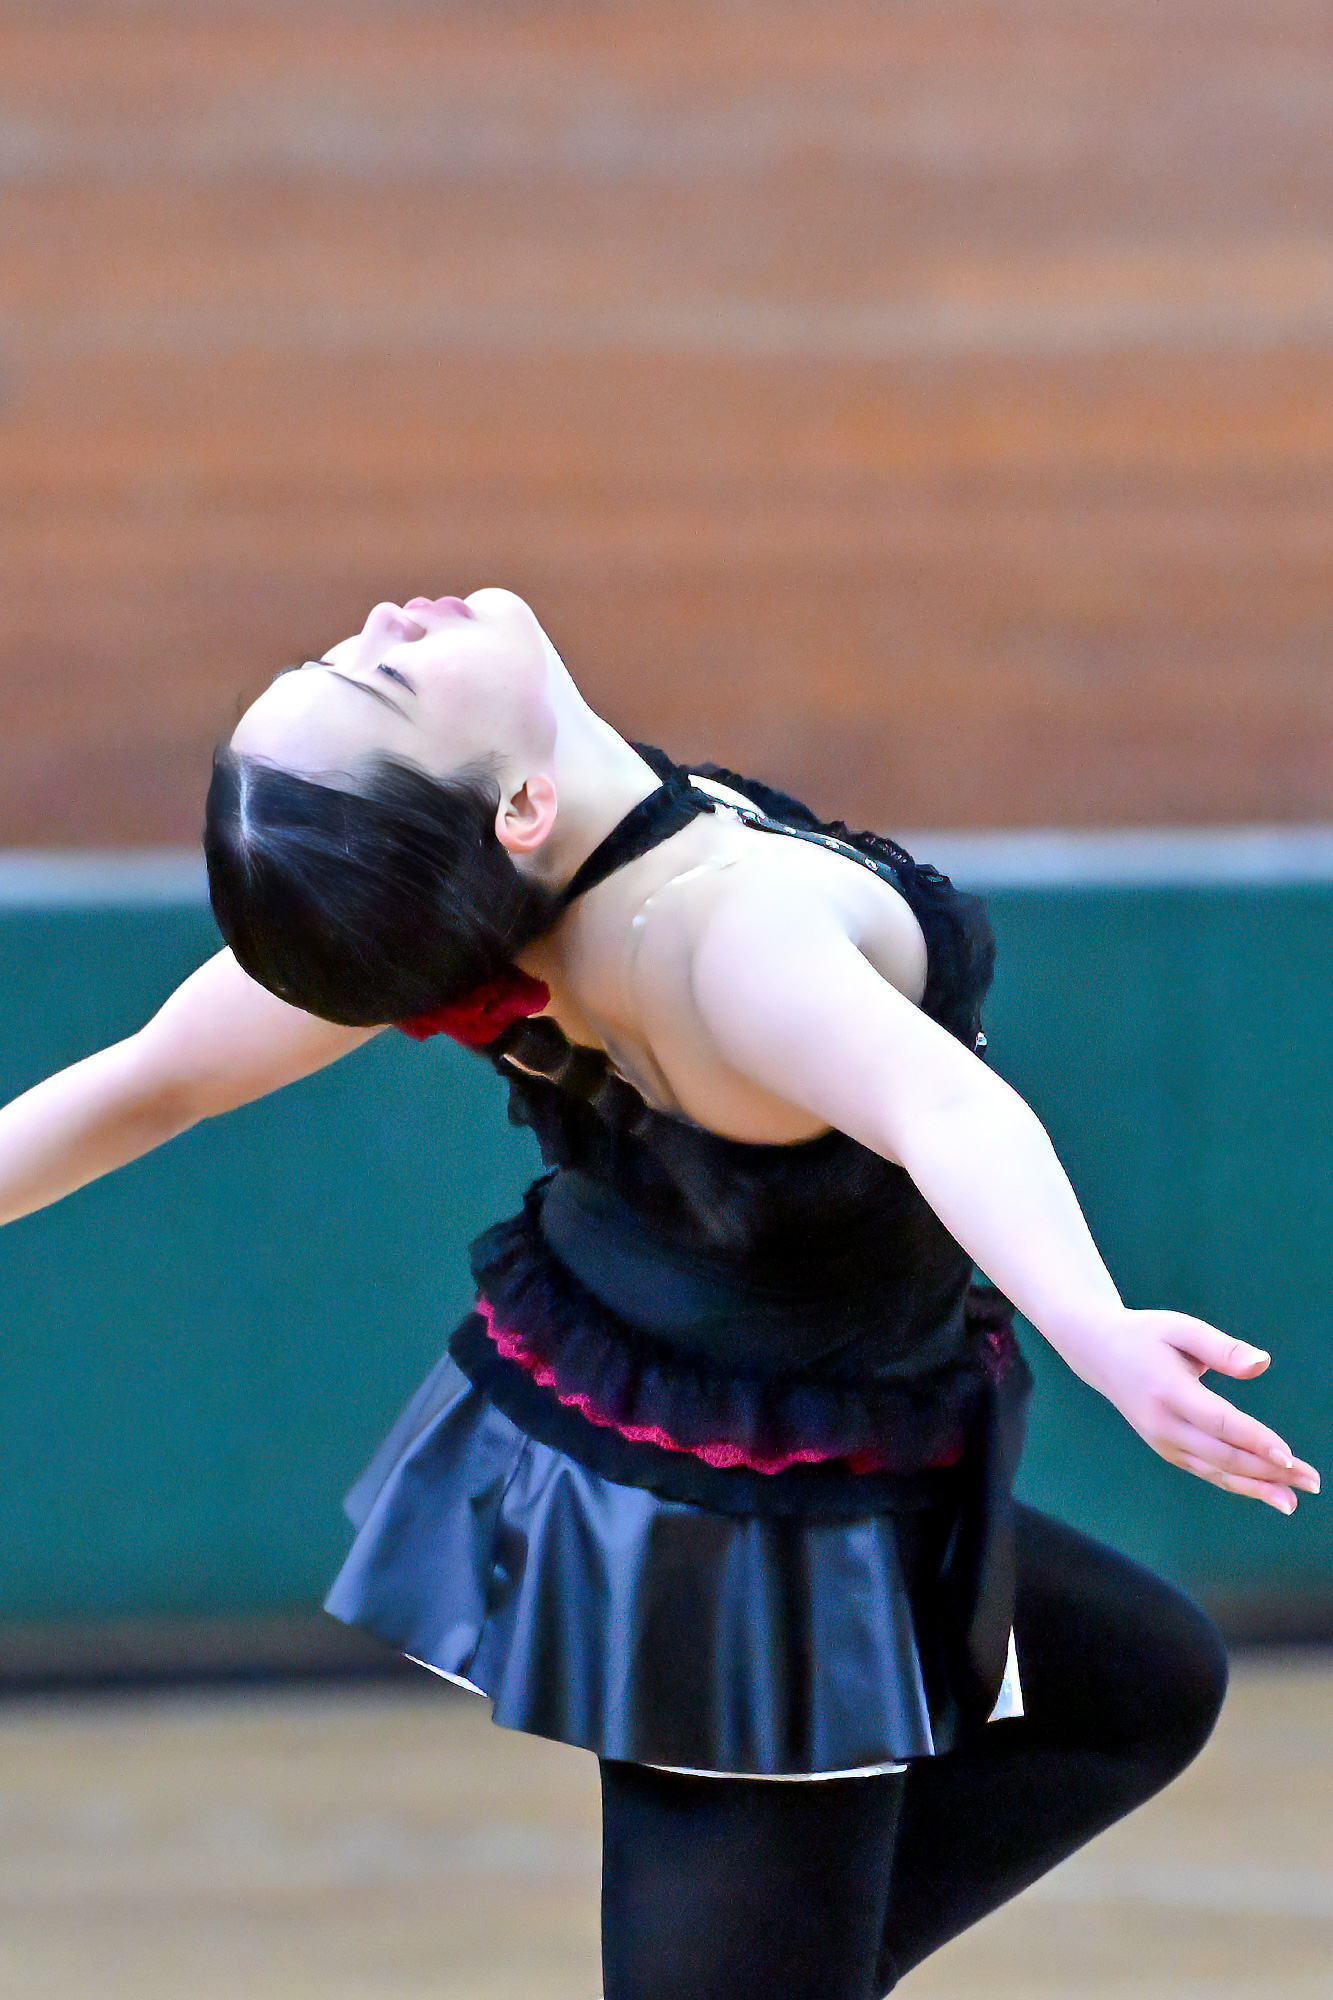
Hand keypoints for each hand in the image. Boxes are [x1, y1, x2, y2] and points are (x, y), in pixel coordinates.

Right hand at [1077, 1308, 1320, 1512]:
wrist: (1100, 1353)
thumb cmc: (1147, 1335)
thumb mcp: (1181, 1328)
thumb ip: (1222, 1348)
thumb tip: (1263, 1364)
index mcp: (1167, 1391)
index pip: (1218, 1422)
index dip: (1254, 1440)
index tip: (1289, 1456)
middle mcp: (1162, 1424)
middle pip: (1222, 1455)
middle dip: (1268, 1472)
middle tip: (1310, 1481)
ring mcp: (1162, 1442)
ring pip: (1215, 1471)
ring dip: (1257, 1487)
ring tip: (1294, 1500)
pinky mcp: (1166, 1450)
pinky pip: (1206, 1471)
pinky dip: (1237, 1484)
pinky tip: (1266, 1491)